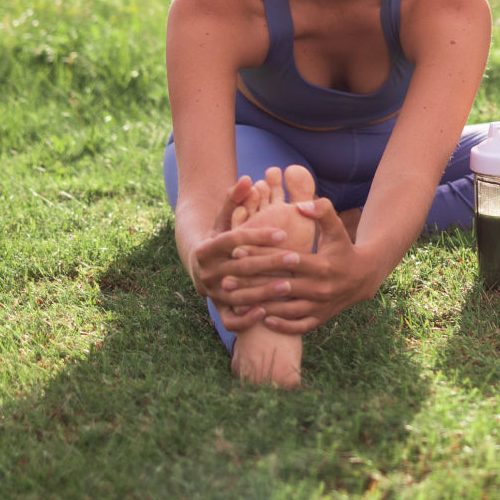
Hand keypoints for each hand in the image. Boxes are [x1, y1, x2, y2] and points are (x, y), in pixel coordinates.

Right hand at [189, 174, 288, 307]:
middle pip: (239, 268)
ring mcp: (212, 294)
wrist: (203, 267)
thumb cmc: (221, 238)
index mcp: (205, 249)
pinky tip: (267, 311)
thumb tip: (247, 178)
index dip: (257, 236)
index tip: (282, 233)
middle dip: (269, 263)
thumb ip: (235, 200)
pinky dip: (246, 319)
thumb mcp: (224, 219)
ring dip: (264, 291)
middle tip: (296, 257)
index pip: (233, 240)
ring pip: (238, 294)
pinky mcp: (218, 310)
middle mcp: (205, 273)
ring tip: (290, 284)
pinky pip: (231, 320)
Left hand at [219, 198, 371, 335]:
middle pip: (281, 288)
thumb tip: (300, 205)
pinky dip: (282, 325)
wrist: (364, 276)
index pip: (286, 261)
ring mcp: (321, 306)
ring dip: (260, 307)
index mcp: (323, 265)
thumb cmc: (343, 247)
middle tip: (226, 281)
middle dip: (251, 285)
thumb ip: (322, 211)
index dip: (261, 256)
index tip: (237, 252)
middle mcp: (321, 288)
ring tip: (235, 302)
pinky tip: (263, 319)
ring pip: (286, 309)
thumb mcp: (337, 227)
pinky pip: (299, 326)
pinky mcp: (321, 318)